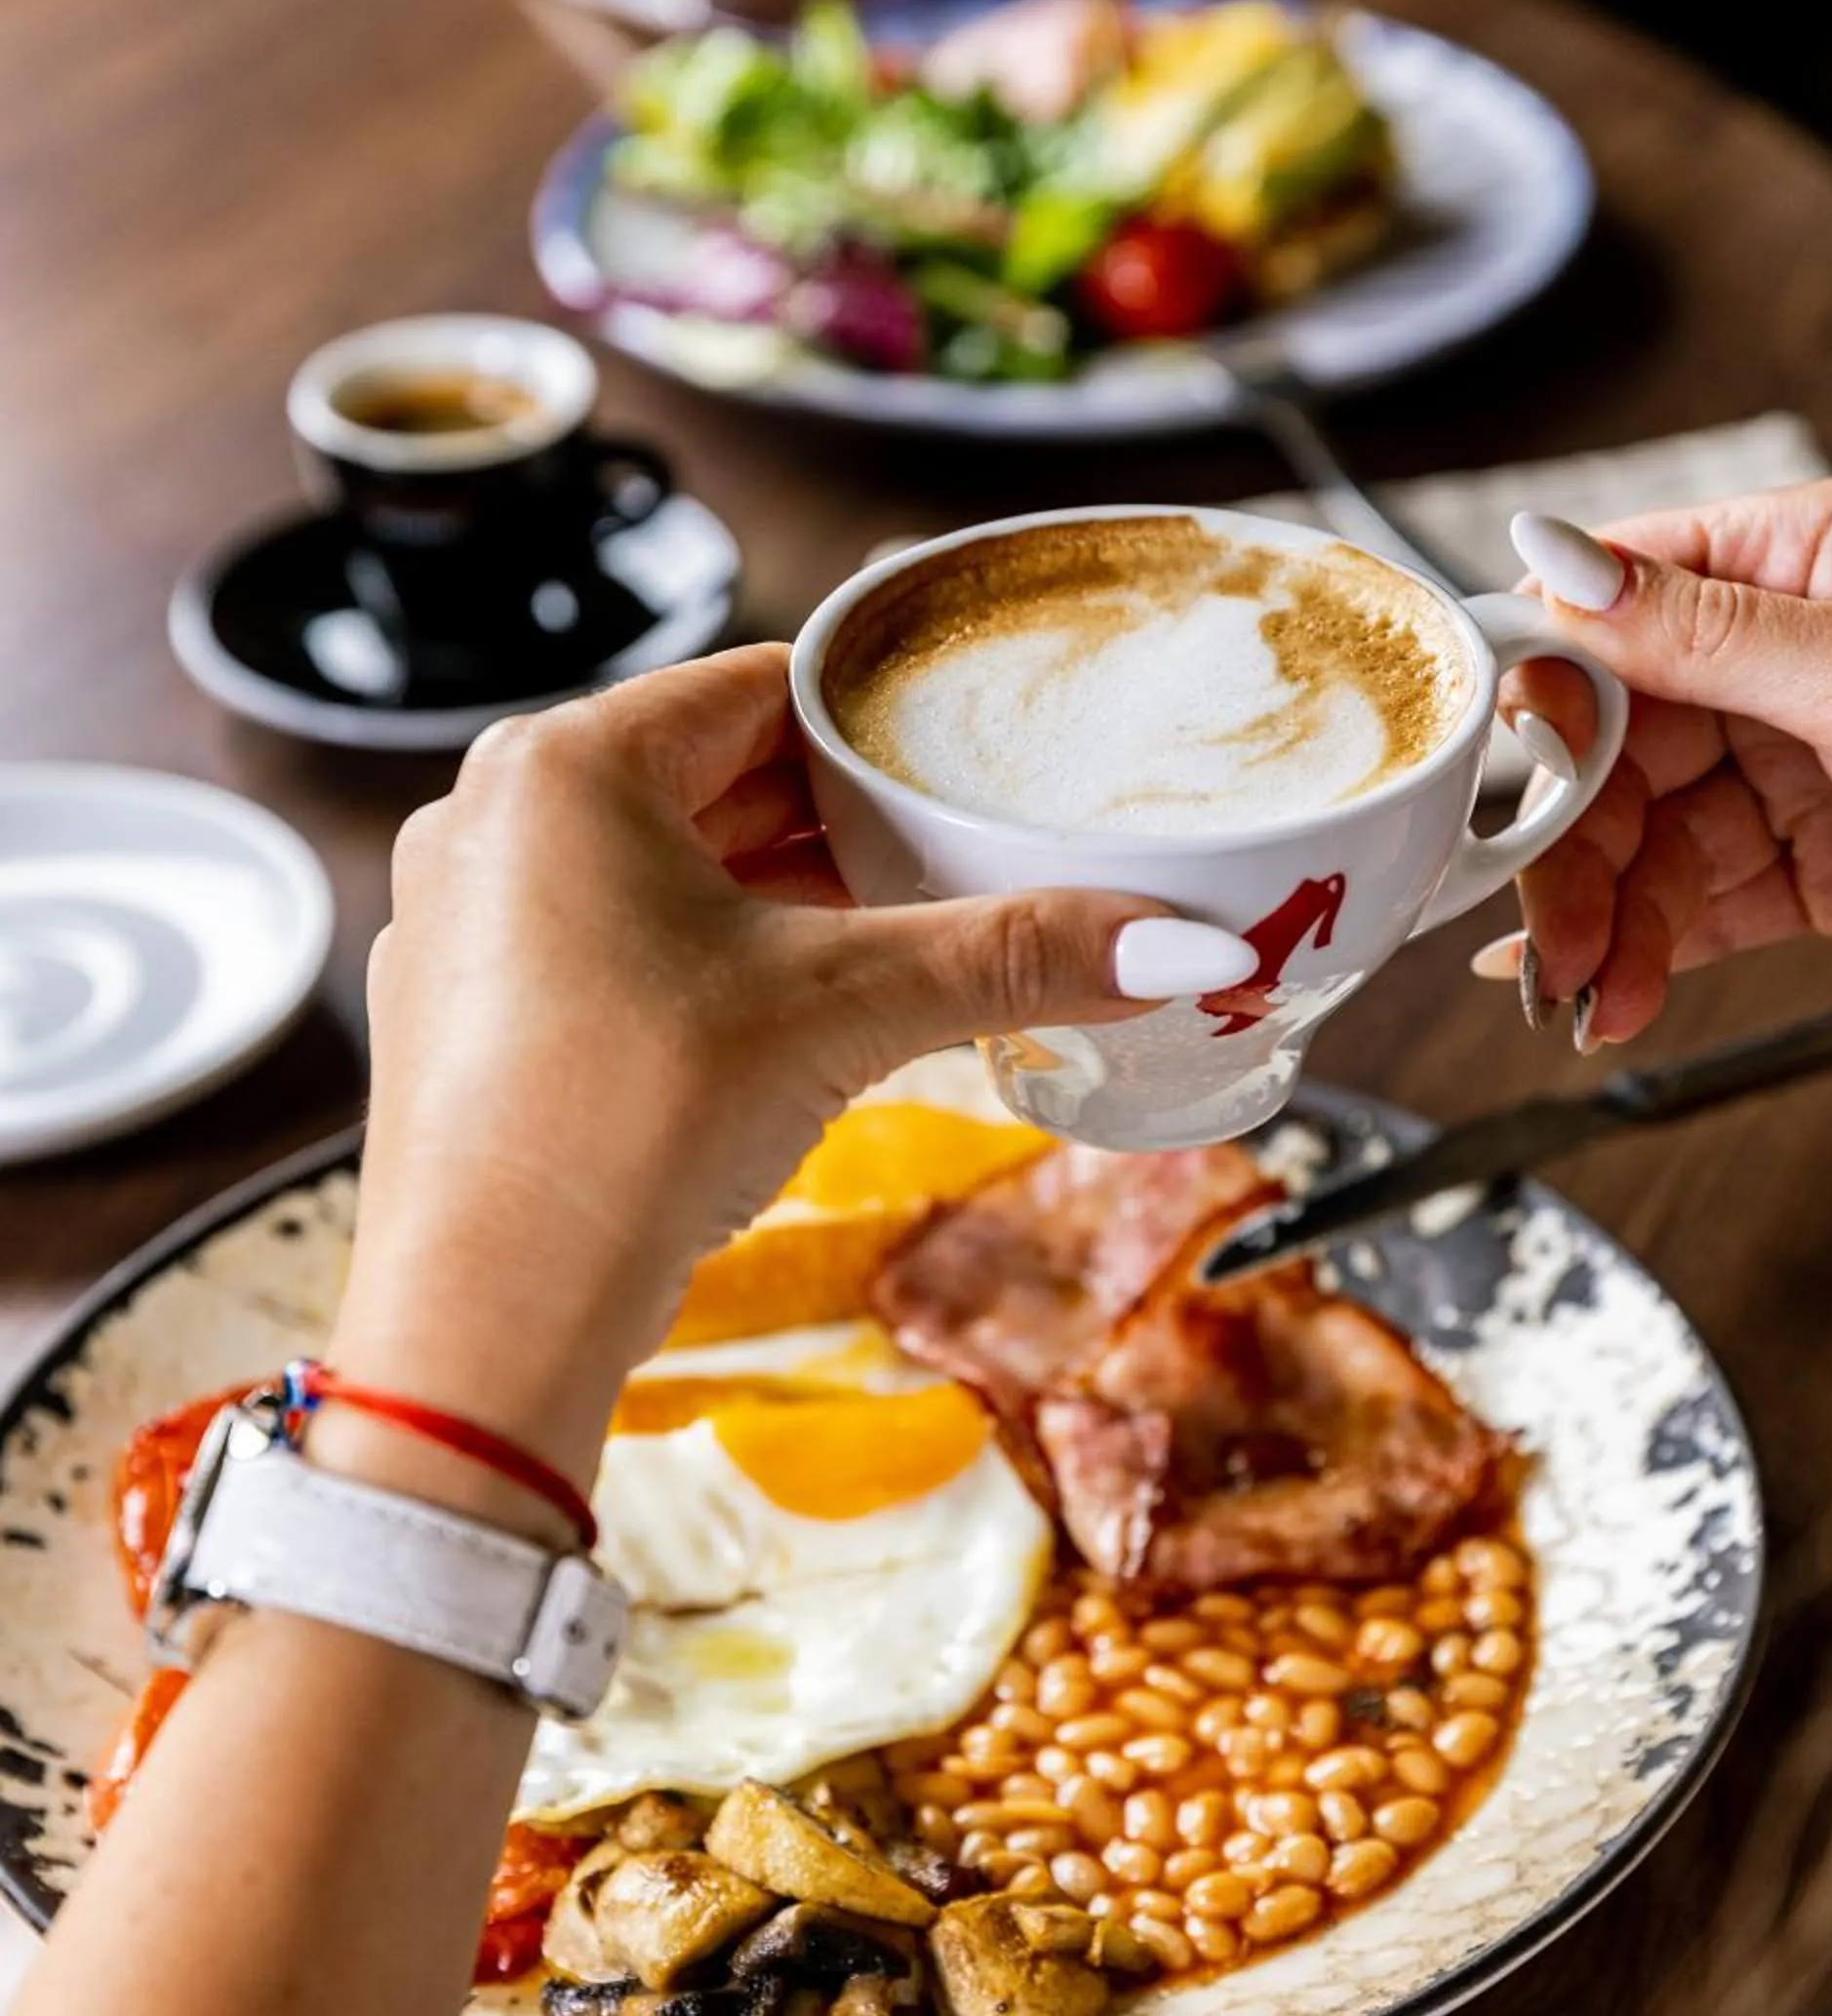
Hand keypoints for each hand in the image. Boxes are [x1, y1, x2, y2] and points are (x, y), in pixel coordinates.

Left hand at [334, 647, 1215, 1483]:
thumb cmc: (632, 1122)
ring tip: (891, 952)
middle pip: (712, 782)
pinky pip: (607, 947)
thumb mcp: (846, 1009)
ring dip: (778, 906)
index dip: (880, 736)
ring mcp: (461, 923)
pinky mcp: (462, 1017)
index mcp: (561, 764)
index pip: (761, 694)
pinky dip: (703, 968)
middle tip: (957, 871)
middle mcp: (489, 820)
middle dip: (840, 831)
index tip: (968, 783)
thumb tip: (1184, 942)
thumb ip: (1015, 955)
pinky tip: (783, 1029)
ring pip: (661, 873)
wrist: (490, 1321)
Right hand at [1487, 482, 1831, 1044]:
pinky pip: (1694, 905)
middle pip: (1611, 744)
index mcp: (1790, 562)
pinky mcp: (1805, 866)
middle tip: (1542, 922)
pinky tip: (1616, 992)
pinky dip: (1648, 954)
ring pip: (1641, 839)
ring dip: (1600, 921)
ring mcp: (1785, 765)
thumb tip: (1559, 556)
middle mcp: (1774, 657)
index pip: (1614, 603)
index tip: (1491, 760)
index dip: (1543, 684)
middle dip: (1567, 842)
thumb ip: (1704, 630)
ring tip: (1584, 988)